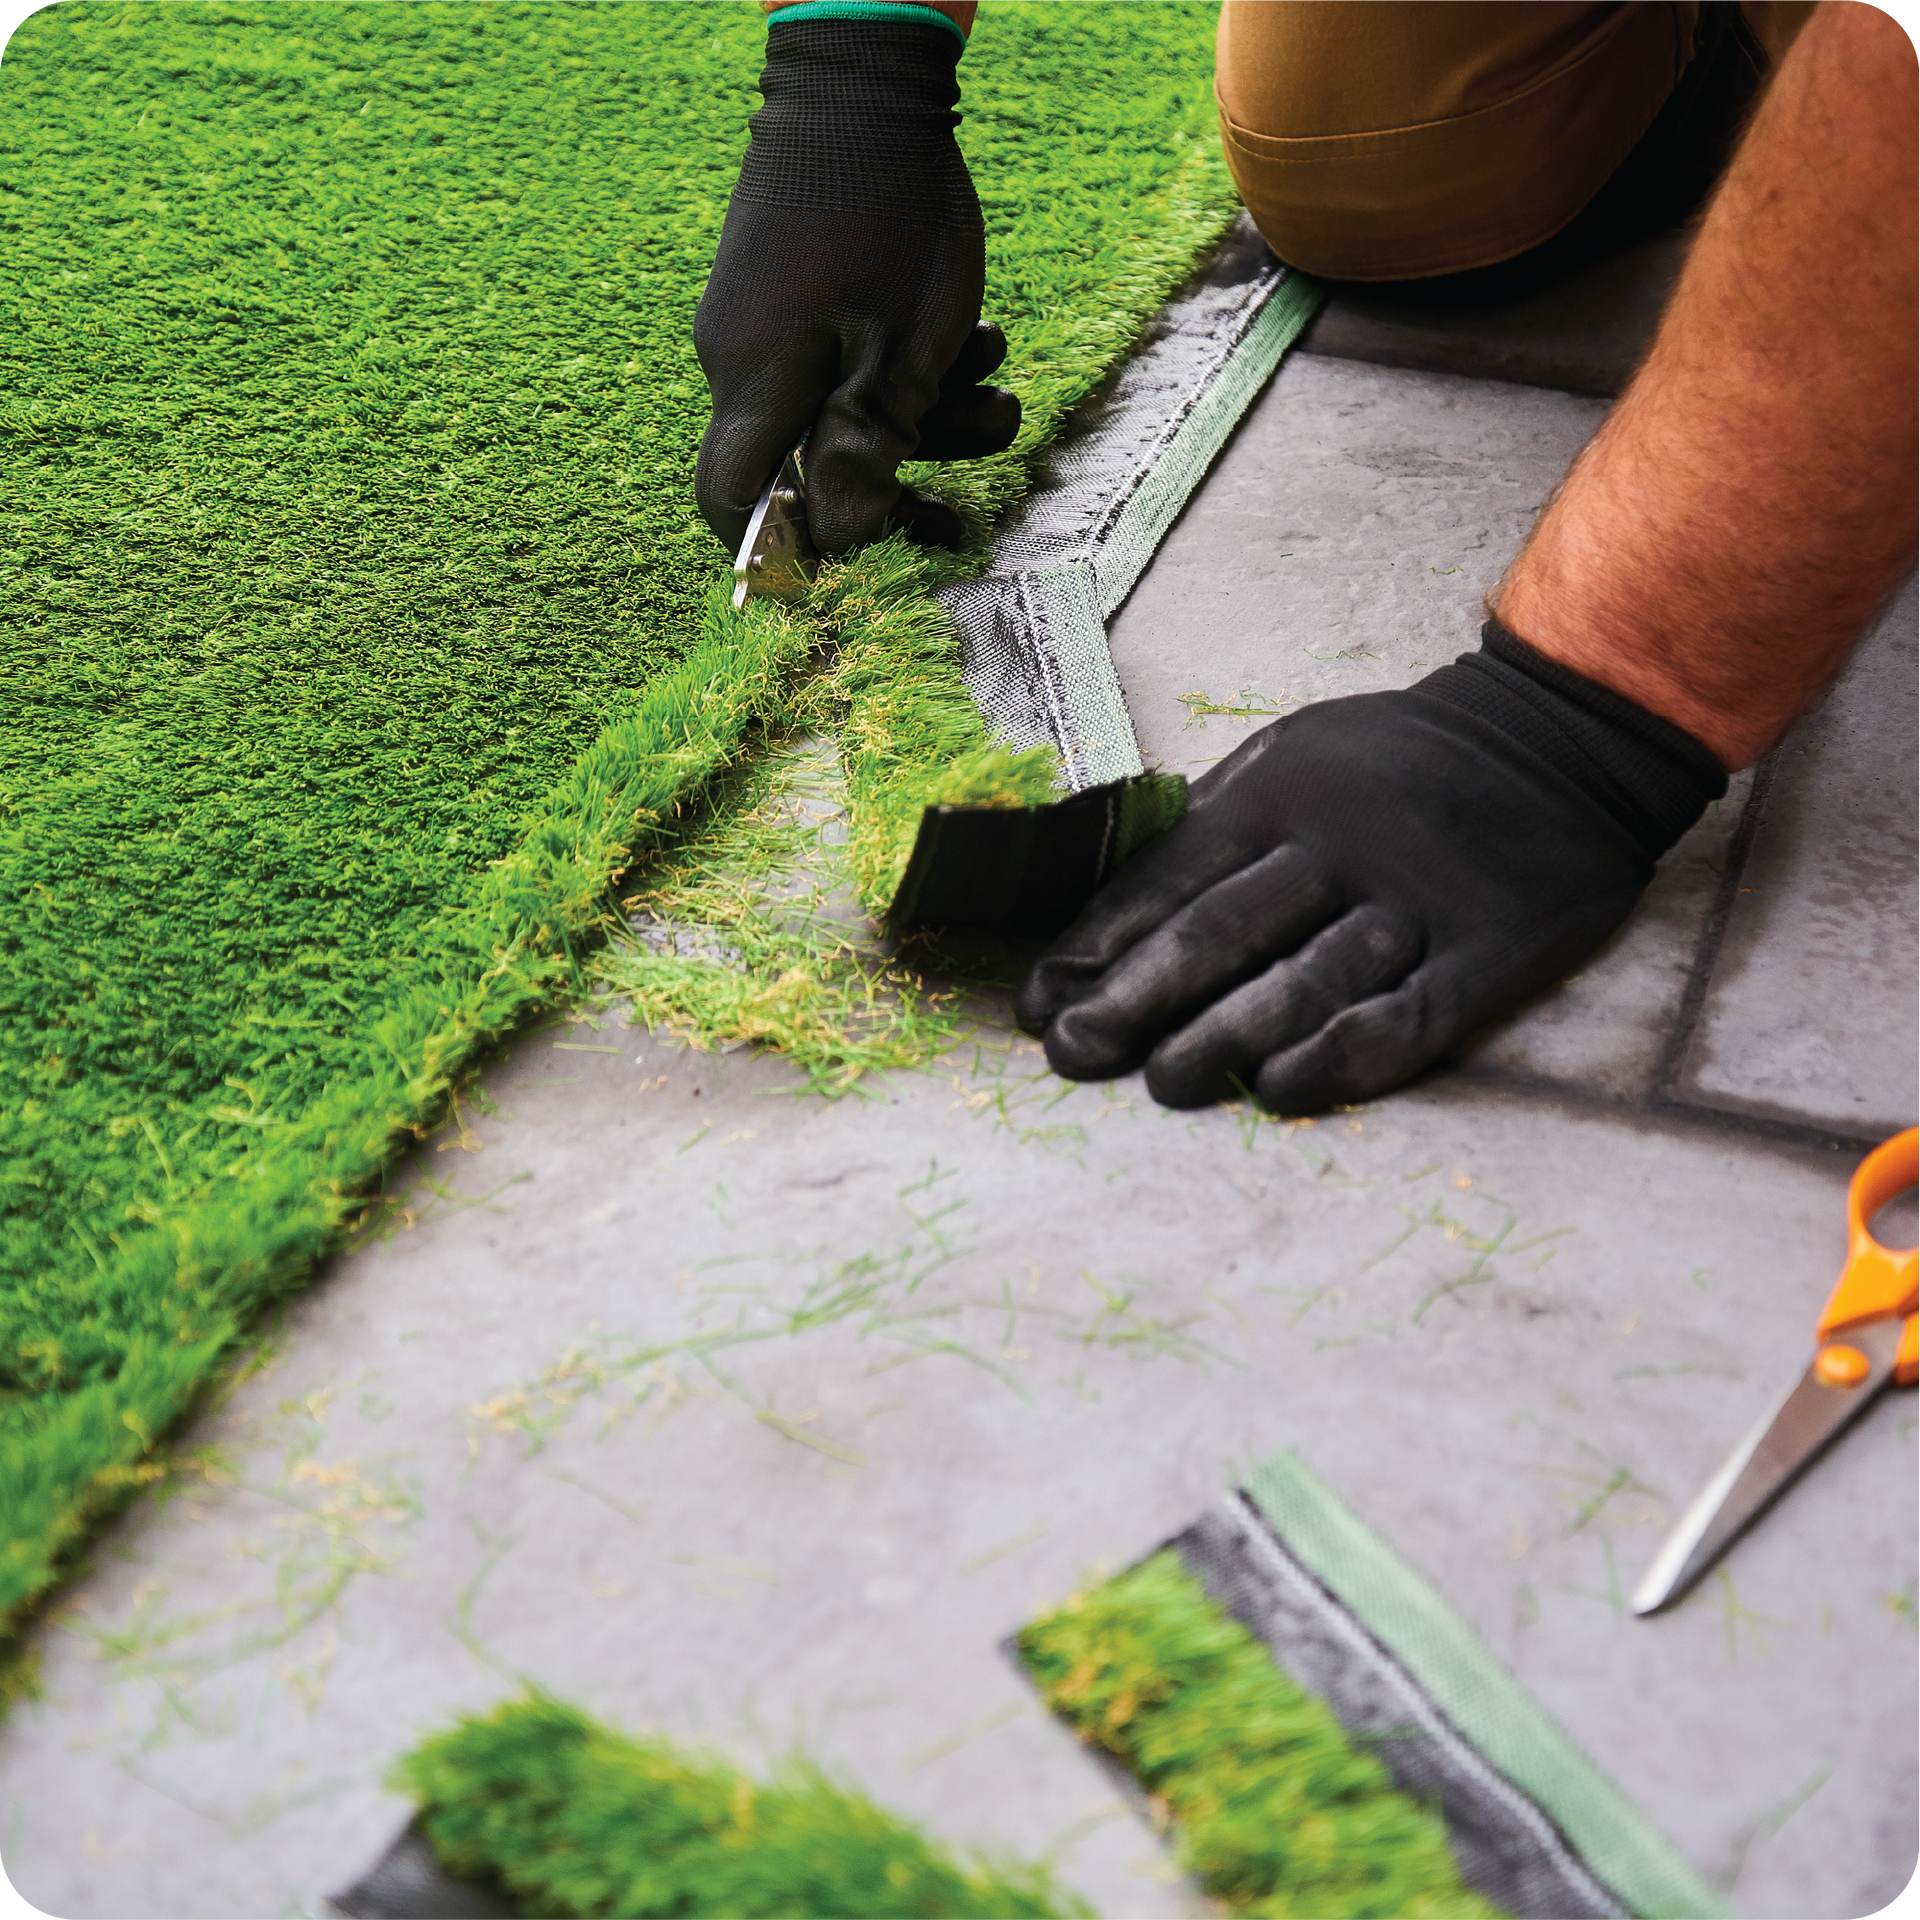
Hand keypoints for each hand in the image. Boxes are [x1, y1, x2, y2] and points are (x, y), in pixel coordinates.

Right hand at [694, 17, 1019, 556]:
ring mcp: (764, 320)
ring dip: (932, 410)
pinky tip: (980, 338)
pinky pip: (846, 355)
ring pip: (843, 406)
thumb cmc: (889, 218)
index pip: (732, 505)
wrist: (865, 75)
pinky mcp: (792, 288)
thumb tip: (839, 541)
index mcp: (754, 384)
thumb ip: (866, 452)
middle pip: (811, 460)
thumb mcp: (901, 352)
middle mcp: (741, 359)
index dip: (785, 549)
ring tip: (999, 372)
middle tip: (979, 457)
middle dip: (906, 468)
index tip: (856, 555)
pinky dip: (912, 360)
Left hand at [1015, 626, 1726, 1112]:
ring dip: (1229, 1036)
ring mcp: (1420, 900)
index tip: (1042, 1003)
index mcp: (1281, 792)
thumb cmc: (1394, 762)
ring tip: (1161, 1083)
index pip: (1171, 876)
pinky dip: (1343, 1056)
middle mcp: (1344, 844)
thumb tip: (1106, 923)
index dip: (1101, 944)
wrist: (1560, 737)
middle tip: (1074, 1054)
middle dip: (1140, 997)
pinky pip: (1410, 1016)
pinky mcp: (1490, 952)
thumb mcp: (1294, 756)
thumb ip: (1214, 830)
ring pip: (1310, 977)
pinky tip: (1282, 1090)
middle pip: (1227, 930)